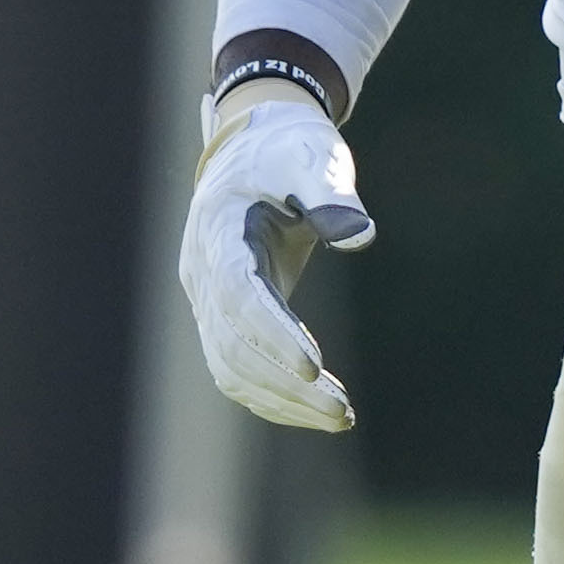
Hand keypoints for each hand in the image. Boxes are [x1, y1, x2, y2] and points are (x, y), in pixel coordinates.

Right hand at [178, 82, 375, 431]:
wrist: (254, 145)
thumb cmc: (287, 147)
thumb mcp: (311, 155)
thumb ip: (331, 190)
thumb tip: (359, 232)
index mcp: (218, 228)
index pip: (239, 294)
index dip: (272, 333)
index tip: (313, 366)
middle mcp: (204, 271)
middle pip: (232, 344)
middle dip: (285, 384)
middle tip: (342, 410)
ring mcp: (208, 299)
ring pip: (231, 369)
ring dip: (282, 400)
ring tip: (341, 417)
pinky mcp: (225, 318)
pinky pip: (239, 370)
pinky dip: (275, 397)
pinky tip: (320, 409)